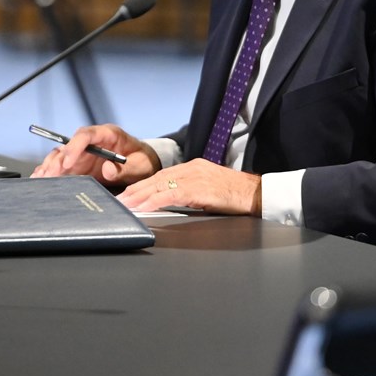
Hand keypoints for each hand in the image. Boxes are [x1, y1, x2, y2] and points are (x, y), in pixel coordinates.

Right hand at [30, 124, 159, 185]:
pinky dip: (51, 171)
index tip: (68, 162)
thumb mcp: (140, 166)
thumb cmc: (142, 161)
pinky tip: (41, 179)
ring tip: (41, 179)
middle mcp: (92, 141)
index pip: (86, 135)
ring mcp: (84, 153)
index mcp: (108, 134)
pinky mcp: (80, 164)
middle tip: (50, 175)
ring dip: (51, 166)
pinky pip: (62, 165)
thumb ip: (124, 169)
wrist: (144, 163)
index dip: (75, 147)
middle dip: (58, 160)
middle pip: (69, 145)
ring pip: (62, 155)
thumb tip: (108, 170)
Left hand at [117, 159, 262, 215]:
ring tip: (126, 204)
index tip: (129, 193)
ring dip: (140, 196)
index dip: (144, 184)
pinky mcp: (198, 189)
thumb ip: (190, 192)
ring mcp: (195, 177)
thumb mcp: (208, 190)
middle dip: (136, 189)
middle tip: (120, 199)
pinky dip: (154, 201)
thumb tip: (171, 202)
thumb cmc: (235, 195)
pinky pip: (171, 195)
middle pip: (157, 178)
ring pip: (160, 185)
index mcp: (193, 167)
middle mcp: (192, 169)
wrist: (256, 194)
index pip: (162, 175)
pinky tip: (144, 207)